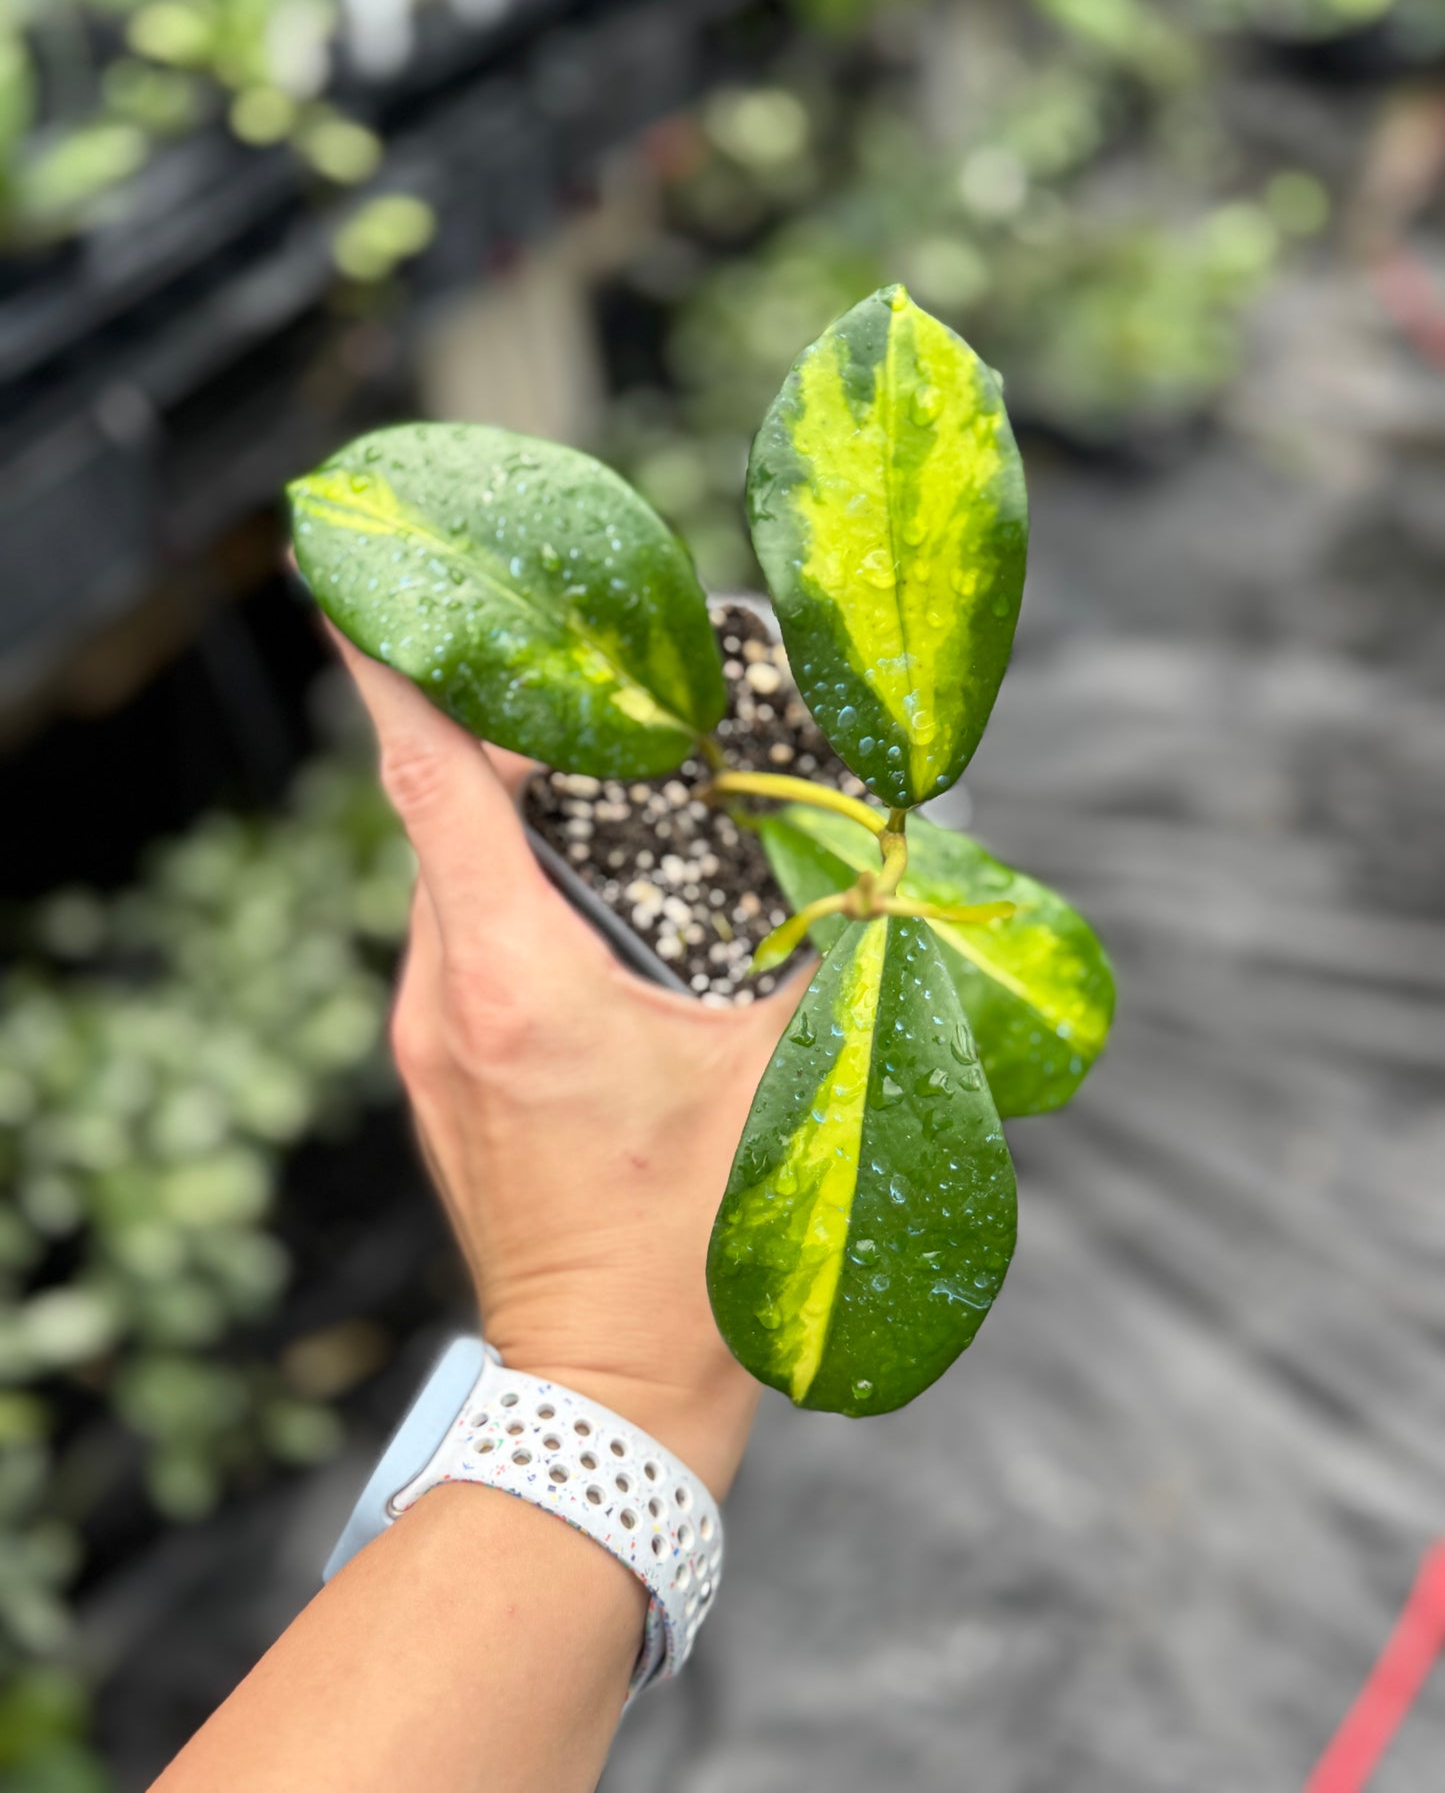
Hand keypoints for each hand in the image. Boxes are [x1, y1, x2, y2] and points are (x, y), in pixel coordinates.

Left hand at [336, 633, 806, 1497]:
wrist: (608, 1389)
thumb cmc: (694, 1248)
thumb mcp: (780, 1084)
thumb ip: (837, 971)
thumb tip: (897, 890)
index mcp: (514, 981)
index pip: (431, 786)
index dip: (394, 673)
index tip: (358, 582)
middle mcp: (444, 1001)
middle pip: (433, 817)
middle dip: (482, 729)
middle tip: (553, 664)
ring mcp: (428, 1045)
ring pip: (441, 883)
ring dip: (491, 814)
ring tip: (572, 765)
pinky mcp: (441, 1078)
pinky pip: (452, 942)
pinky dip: (494, 888)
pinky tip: (568, 888)